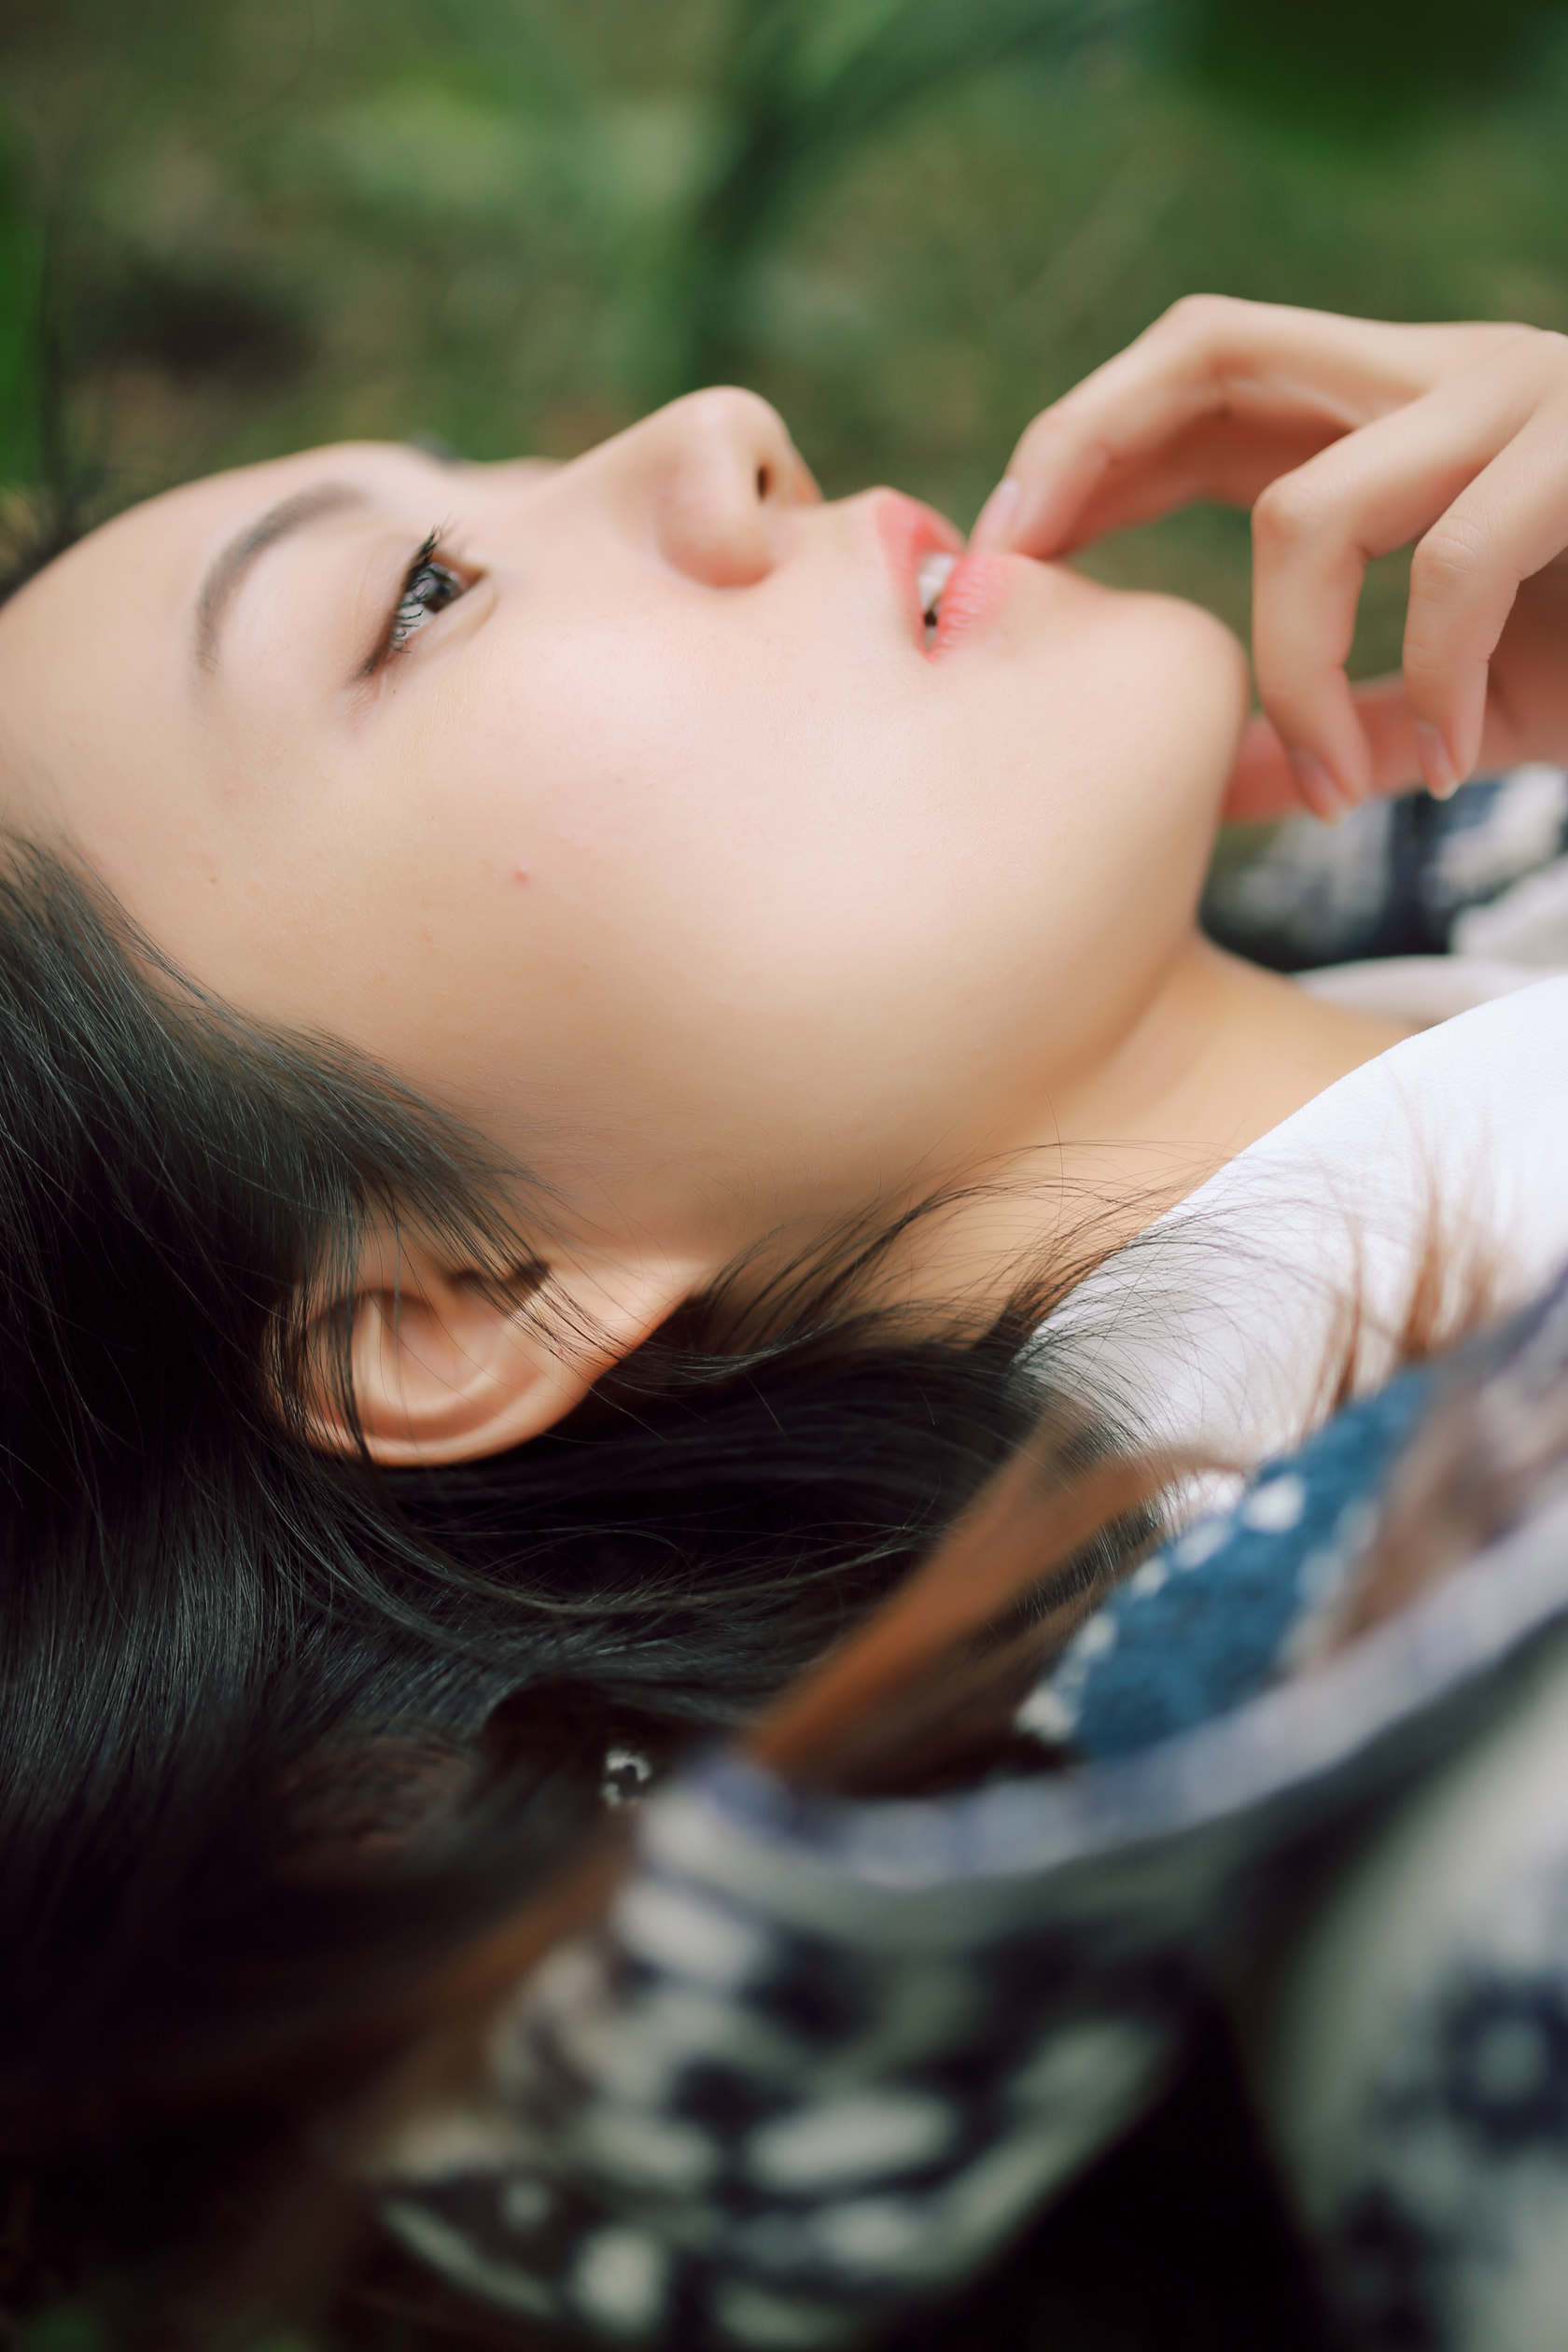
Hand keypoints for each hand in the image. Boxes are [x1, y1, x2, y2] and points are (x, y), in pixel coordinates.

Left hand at [970, 296, 1567, 821]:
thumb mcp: (1440, 701)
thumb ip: (1331, 719)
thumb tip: (1216, 782)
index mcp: (1388, 412)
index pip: (1191, 374)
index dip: (1075, 448)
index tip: (995, 560)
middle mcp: (1441, 372)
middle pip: (1206, 345)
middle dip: (1083, 460)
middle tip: (1023, 589)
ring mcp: (1521, 397)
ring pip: (1308, 507)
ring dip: (1287, 671)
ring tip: (1334, 782)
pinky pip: (1451, 567)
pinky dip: (1420, 691)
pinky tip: (1440, 765)